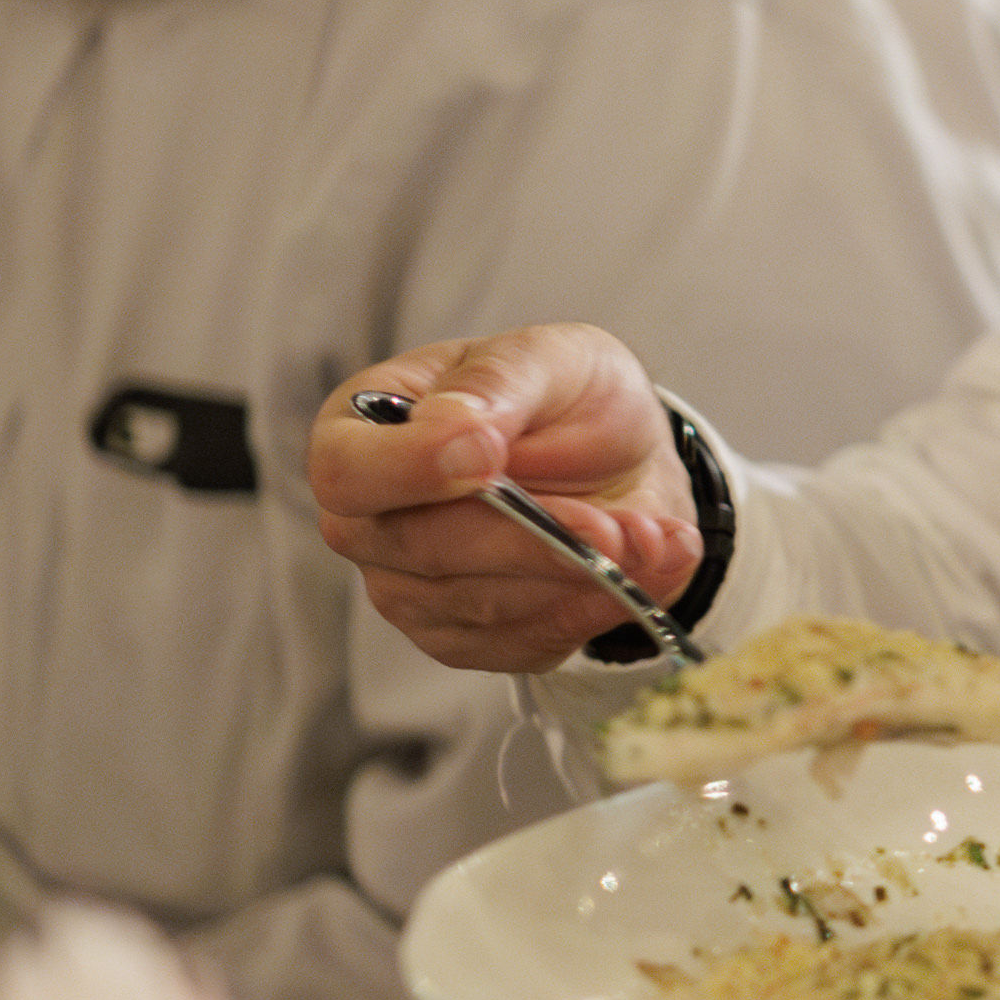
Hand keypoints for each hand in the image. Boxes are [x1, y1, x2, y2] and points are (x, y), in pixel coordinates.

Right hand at [308, 324, 695, 670]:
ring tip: (652, 536)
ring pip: (480, 604)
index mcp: (362, 430)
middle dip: (529, 538)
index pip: (346, 469)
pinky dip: (597, 607)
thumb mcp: (550, 357)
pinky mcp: (465, 640)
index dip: (410, 470)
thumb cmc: (569, 399)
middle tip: (612, 525)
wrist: (626, 464)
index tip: (490, 455)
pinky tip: (648, 567)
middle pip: (418, 549)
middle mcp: (370, 520)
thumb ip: (499, 381)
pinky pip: (522, 642)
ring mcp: (410, 588)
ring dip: (580, 574)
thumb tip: (459, 426)